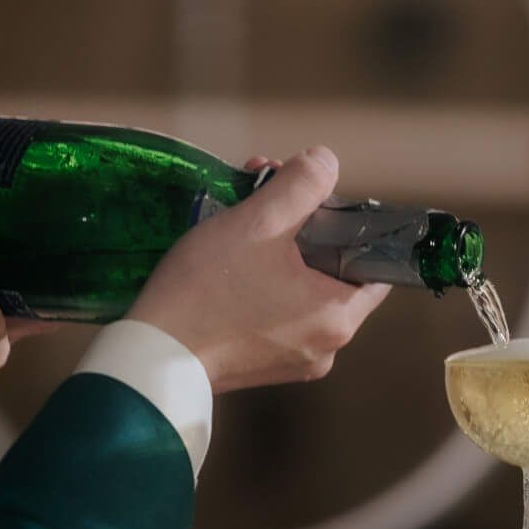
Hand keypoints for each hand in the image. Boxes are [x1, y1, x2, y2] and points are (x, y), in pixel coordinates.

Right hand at [130, 146, 388, 392]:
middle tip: (264, 192)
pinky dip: (264, 284)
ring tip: (240, 216)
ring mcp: (295, 362)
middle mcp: (327, 347)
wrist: (153, 359)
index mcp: (339, 317)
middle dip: (302, 226)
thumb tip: (326, 162)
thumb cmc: (207, 291)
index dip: (351, 224)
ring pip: (302, 292)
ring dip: (278, 251)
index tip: (315, 202)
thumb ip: (302, 185)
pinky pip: (278, 315)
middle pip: (334, 273)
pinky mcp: (263, 366)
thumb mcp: (258, 223)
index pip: (375, 265)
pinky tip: (231, 259)